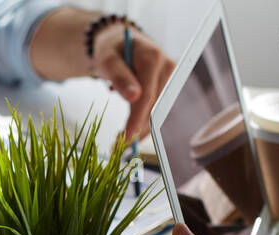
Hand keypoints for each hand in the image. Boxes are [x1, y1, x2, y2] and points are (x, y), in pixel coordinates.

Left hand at [89, 23, 174, 141]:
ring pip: (157, 112)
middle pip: (154, 107)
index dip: (136, 119)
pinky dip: (142, 123)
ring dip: (139, 130)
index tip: (125, 140)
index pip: (147, 95)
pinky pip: (157, 109)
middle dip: (137, 130)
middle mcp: (168, 67)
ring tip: (119, 144)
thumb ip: (119, 76)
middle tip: (117, 149)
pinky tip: (129, 135)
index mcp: (153, 57)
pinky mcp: (168, 87)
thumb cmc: (111, 49)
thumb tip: (134, 96)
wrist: (119, 41)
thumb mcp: (107, 60)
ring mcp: (171, 77)